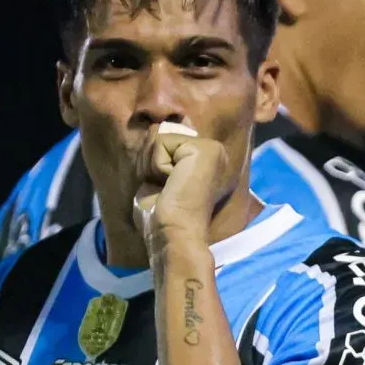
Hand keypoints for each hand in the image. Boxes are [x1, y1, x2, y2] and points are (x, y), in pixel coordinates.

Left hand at [133, 122, 227, 247]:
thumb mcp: (160, 178)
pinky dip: (156, 166)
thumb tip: (156, 129)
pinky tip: (171, 184)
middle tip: (165, 189)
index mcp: (206, 162)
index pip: (166, 140)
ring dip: (152, 166)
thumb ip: (163, 154)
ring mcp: (213, 149)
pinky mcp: (205, 149)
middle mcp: (215, 153)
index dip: (153, 164)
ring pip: (159, 136)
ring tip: (168, 188)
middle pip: (161, 134)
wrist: (174, 235)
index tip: (165, 190)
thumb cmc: (163, 217)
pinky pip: (161, 143)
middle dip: (150, 162)